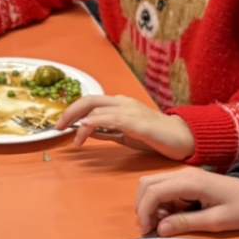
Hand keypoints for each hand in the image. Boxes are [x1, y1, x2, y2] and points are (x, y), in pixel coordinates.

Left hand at [59, 96, 193, 158]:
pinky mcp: (134, 121)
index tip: (61, 124)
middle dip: (69, 112)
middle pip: (89, 99)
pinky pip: (107, 119)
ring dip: (77, 123)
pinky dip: (91, 126)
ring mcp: (129, 110)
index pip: (91, 101)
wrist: (181, 138)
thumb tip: (87, 131)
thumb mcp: (125, 134)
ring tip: (70, 138)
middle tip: (57, 127)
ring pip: (95, 108)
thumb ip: (107, 131)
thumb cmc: (156, 137)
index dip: (72, 110)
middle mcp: (122, 102)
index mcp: (120, 104)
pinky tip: (83, 136)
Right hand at [134, 167, 238, 235]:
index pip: (154, 191)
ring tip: (162, 225)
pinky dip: (159, 205)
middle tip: (150, 229)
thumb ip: (186, 223)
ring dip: (150, 206)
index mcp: (190, 182)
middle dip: (143, 207)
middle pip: (147, 184)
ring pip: (152, 186)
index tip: (146, 231)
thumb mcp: (216, 221)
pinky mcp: (185, 182)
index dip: (145, 211)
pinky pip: (163, 191)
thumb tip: (160, 229)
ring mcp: (184, 176)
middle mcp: (183, 174)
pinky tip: (170, 219)